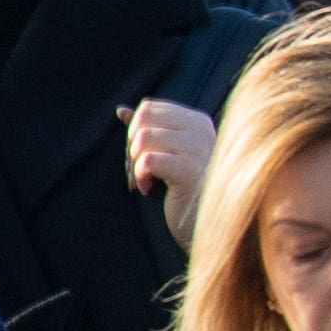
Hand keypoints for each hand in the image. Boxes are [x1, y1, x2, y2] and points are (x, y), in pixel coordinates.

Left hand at [125, 99, 216, 221]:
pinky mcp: (189, 170)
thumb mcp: (167, 153)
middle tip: (136, 170)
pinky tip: (148, 188)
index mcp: (198, 122)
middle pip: (143, 119)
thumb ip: (149, 129)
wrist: (208, 222)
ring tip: (143, 180)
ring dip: (134, 163)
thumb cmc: (187, 189)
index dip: (134, 130)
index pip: (149, 108)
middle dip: (130, 146)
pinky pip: (147, 160)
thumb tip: (121, 110)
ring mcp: (198, 149)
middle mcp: (201, 131)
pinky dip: (140, 176)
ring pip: (143, 138)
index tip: (139, 155)